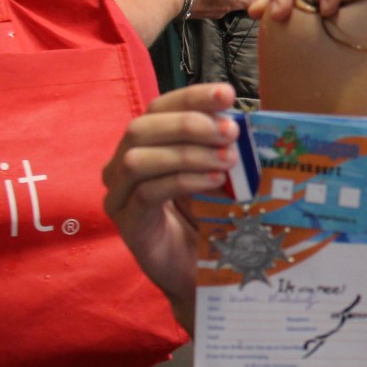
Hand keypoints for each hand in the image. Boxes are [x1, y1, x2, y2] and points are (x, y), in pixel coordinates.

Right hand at [101, 82, 239, 318]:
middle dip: (190, 124)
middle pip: (142, 128)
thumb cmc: (209, 218)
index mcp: (147, 145)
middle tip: (231, 132)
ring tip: (227, 160)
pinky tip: (214, 182)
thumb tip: (247, 117)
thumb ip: (222, 146)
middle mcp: (123, 164)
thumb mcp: (218, 173)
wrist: (200, 273)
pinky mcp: (127, 222)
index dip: (192, 97)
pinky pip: (149, 193)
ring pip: (139, 159)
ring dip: (187, 153)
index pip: (160, 108)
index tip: (227, 94)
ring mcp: (120, 194)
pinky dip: (183, 181)